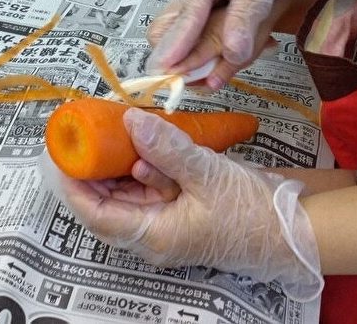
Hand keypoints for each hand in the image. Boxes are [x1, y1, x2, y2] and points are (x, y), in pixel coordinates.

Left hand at [52, 107, 322, 300]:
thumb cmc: (252, 211)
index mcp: (154, 236)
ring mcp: (170, 222)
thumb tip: (129, 121)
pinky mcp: (184, 209)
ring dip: (121, 162)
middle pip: (109, 203)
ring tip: (110, 128)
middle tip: (83, 133)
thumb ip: (166, 148)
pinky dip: (147, 164)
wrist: (295, 227)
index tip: (61, 155)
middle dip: (95, 169)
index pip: (97, 215)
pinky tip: (145, 139)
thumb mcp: (207, 174)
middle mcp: (155, 234)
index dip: (74, 186)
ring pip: (131, 192)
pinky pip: (154, 186)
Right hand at [146, 0, 323, 87]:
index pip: (182, 18)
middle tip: (193, 82)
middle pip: (164, 31)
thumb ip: (245, 18)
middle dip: (173, 59)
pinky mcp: (203, 15)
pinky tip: (227, 60)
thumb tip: (232, 53)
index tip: (163, 71)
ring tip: (214, 75)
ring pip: (178, 39)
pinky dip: (207, 56)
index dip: (173, 47)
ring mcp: (194, 5)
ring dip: (192, 60)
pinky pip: (195, 41)